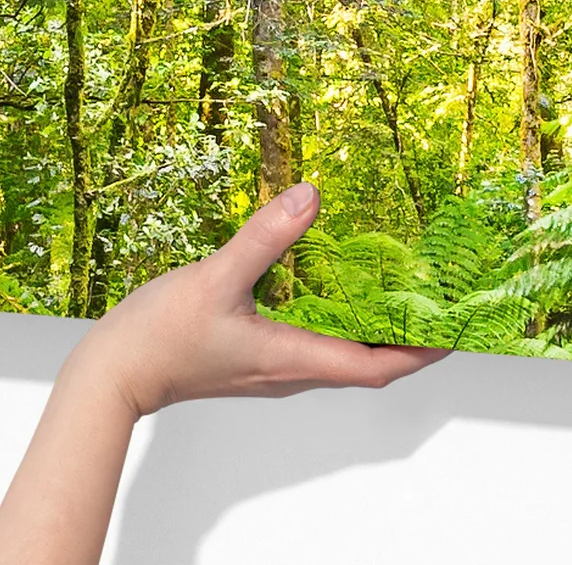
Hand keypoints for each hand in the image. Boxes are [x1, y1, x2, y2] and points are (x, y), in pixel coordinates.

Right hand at [69, 182, 448, 419]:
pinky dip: (336, 318)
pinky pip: (312, 340)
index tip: (458, 327)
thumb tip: (311, 196)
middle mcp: (290, 370)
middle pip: (368, 360)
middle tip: (438, 299)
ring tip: (398, 287)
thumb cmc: (160, 337)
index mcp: (292, 359)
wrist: (113, 375)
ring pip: (340, 351)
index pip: (377, 365)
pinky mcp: (253, 356)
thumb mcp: (217, 278)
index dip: (423, 349)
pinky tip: (330, 285)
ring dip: (373, 325)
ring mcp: (272, 366)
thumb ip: (265, 237)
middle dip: (409, 334)